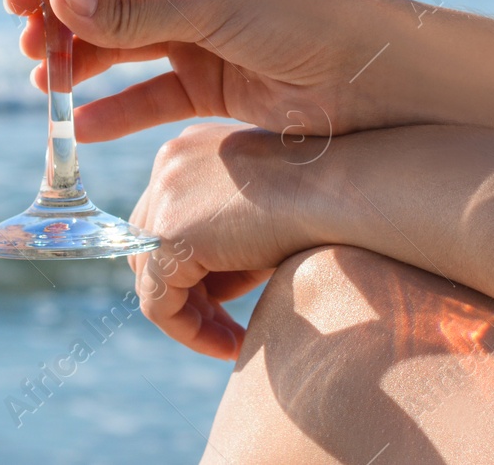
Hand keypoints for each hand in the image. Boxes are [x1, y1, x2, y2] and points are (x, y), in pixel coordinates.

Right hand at [5, 0, 405, 142]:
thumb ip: (136, 9)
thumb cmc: (311, 16)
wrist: (379, 78)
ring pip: (125, 43)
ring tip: (44, 82)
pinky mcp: (214, 81)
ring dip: (83, 62)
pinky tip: (82, 125)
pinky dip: (118, 108)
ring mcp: (203, 30)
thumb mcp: (217, 4)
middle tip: (27, 46)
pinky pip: (152, 93)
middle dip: (65, 19)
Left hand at [127, 122, 308, 358]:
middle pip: (151, 245)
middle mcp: (169, 161)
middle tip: (227, 327)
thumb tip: (203, 290)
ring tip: (231, 342)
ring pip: (152, 277)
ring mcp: (163, 196)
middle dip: (188, 291)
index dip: (194, 265)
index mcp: (191, 147)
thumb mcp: (263, 215)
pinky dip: (189, 331)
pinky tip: (230, 346)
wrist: (342, 189)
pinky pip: (159, 303)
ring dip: (190, 315)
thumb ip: (227, 239)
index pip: (168, 217)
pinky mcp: (168, 235)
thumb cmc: (324, 200)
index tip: (229, 301)